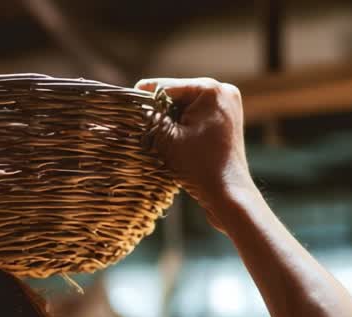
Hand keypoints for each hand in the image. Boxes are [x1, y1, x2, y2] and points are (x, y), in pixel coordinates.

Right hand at [136, 77, 256, 228]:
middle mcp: (223, 91)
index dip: (142, 97)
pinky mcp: (227, 121)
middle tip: (140, 126)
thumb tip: (130, 106)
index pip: (166, 87)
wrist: (229, 194)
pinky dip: (183, 126)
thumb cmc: (200, 166)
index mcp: (210, 89)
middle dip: (159, 111)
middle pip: (177, 96)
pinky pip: (198, 117)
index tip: (123, 104)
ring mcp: (228, 106)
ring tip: (157, 136)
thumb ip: (148, 118)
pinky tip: (174, 140)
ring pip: (186, 108)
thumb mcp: (166, 138)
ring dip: (170, 120)